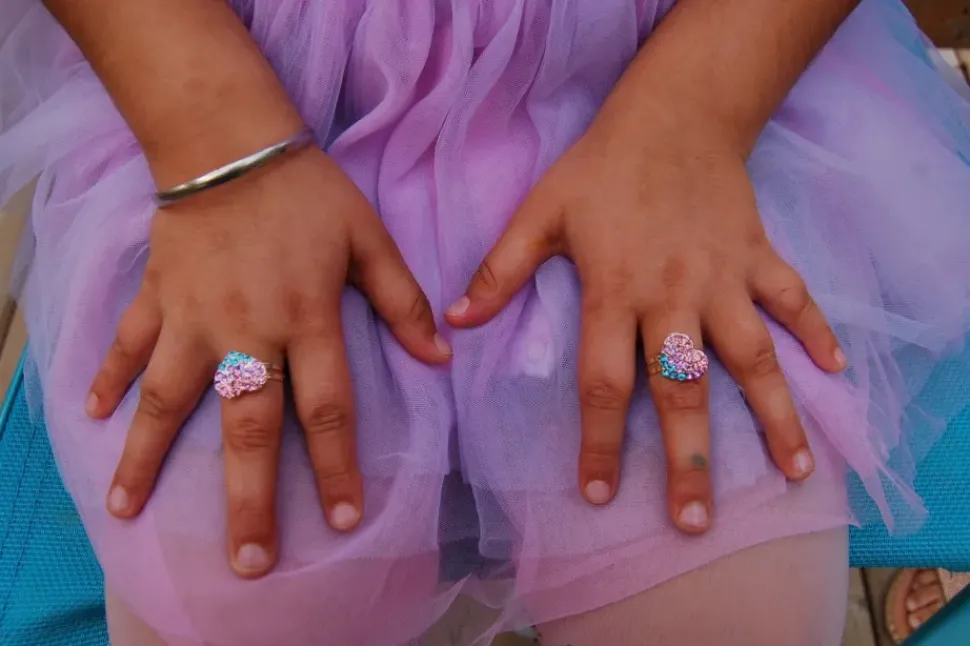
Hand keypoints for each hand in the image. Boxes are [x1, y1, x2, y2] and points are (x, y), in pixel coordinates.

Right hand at [86, 146, 451, 576]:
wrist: (230, 139)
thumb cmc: (307, 191)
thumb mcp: (368, 238)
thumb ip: (402, 300)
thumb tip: (442, 354)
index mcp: (306, 317)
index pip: (326, 407)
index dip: (336, 466)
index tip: (342, 519)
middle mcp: (248, 329)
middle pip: (248, 427)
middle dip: (248, 497)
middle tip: (246, 561)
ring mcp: (193, 317)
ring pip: (170, 400)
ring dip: (148, 457)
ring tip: (126, 511)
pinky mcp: (157, 297)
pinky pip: (130, 345)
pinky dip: (109, 377)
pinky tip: (91, 415)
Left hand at [446, 118, 844, 534]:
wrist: (673, 113)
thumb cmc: (600, 168)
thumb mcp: (540, 212)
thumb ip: (501, 270)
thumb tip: (455, 322)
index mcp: (615, 291)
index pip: (603, 382)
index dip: (598, 441)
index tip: (599, 494)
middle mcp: (673, 296)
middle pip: (681, 389)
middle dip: (688, 458)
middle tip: (694, 523)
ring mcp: (724, 279)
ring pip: (753, 358)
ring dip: (774, 416)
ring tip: (793, 473)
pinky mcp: (759, 257)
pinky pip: (794, 299)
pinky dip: (817, 333)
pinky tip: (834, 375)